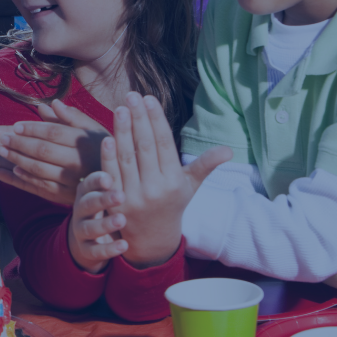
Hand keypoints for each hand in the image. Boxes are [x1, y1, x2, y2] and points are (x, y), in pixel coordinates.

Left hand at [0, 101, 107, 205]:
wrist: (118, 182)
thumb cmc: (101, 148)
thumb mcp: (93, 129)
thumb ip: (72, 117)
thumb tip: (51, 104)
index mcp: (84, 142)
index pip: (54, 133)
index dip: (33, 129)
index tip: (15, 125)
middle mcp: (78, 162)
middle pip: (43, 151)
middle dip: (19, 143)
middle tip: (1, 138)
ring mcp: (71, 181)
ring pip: (38, 170)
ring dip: (17, 159)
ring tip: (1, 151)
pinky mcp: (65, 196)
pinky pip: (40, 187)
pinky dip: (22, 179)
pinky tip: (8, 171)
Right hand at [67, 173, 128, 272]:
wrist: (88, 239)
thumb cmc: (104, 209)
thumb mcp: (106, 192)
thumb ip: (117, 174)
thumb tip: (130, 148)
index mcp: (87, 193)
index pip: (89, 183)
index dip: (97, 180)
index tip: (110, 178)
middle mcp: (81, 210)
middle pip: (87, 202)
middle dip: (102, 199)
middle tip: (121, 195)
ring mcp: (81, 230)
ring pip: (89, 227)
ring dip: (105, 224)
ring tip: (122, 220)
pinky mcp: (86, 249)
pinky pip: (95, 250)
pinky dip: (108, 249)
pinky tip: (124, 246)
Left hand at [103, 92, 230, 267]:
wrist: (151, 240)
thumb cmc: (171, 205)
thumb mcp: (189, 187)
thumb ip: (204, 166)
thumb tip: (228, 151)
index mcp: (174, 181)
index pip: (163, 143)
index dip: (155, 120)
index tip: (149, 99)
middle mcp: (154, 188)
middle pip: (144, 147)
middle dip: (138, 119)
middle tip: (131, 96)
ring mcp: (133, 195)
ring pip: (126, 157)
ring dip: (122, 131)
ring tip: (120, 108)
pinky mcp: (115, 201)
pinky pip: (111, 173)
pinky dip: (108, 156)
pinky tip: (107, 136)